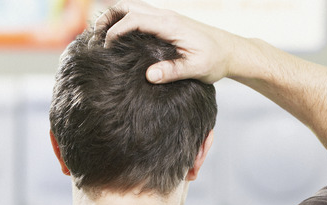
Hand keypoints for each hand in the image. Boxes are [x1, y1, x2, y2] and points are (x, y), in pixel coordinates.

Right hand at [94, 0, 241, 83]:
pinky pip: (141, 15)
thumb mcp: (196, 69)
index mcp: (170, 24)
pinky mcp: (167, 23)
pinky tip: (120, 39)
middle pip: (129, 6)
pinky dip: (125, 21)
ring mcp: (166, 18)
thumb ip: (172, 71)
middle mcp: (166, 16)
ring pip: (134, 8)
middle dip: (108, 18)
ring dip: (115, 17)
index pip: (134, 19)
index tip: (105, 47)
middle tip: (94, 37)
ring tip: (101, 36)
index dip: (115, 31)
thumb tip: (149, 76)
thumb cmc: (215, 60)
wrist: (231, 51)